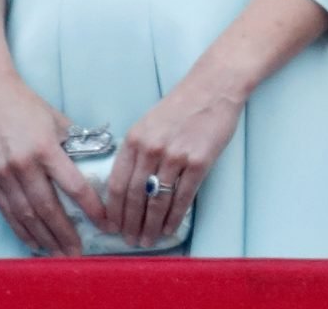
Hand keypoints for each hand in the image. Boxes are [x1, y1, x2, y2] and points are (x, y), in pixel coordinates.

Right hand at [0, 73, 111, 254]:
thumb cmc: (26, 105)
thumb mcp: (56, 119)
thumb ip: (72, 142)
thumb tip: (91, 158)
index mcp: (46, 147)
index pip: (73, 184)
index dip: (90, 206)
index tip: (104, 222)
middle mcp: (24, 164)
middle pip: (48, 208)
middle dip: (64, 233)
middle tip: (77, 253)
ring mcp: (4, 174)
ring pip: (26, 215)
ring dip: (44, 237)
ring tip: (58, 253)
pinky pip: (7, 211)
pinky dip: (21, 229)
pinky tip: (33, 241)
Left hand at [105, 68, 243, 247]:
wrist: (214, 86)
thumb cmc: (182, 105)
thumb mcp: (149, 123)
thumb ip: (137, 151)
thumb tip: (128, 188)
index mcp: (135, 139)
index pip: (117, 184)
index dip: (114, 211)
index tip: (113, 227)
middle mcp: (151, 148)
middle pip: (134, 197)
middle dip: (130, 224)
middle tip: (131, 240)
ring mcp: (175, 156)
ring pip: (157, 201)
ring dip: (151, 226)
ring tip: (149, 239)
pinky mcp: (199, 162)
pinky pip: (182, 197)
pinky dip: (174, 217)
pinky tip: (170, 228)